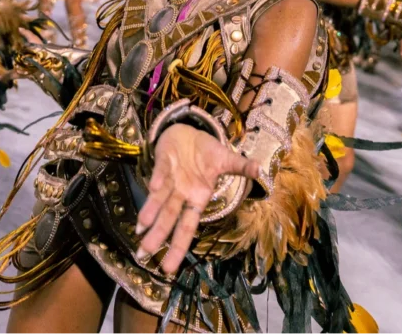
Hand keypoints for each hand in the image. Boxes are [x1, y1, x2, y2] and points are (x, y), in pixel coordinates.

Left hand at [135, 124, 259, 275]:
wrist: (188, 132)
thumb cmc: (206, 153)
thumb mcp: (226, 160)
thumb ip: (241, 167)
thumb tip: (261, 170)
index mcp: (197, 197)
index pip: (187, 227)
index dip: (178, 246)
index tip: (169, 269)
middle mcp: (181, 193)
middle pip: (169, 217)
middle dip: (157, 236)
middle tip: (143, 255)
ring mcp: (170, 179)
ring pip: (158, 199)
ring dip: (150, 212)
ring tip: (140, 230)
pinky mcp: (163, 161)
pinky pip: (160, 170)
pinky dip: (157, 178)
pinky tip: (152, 187)